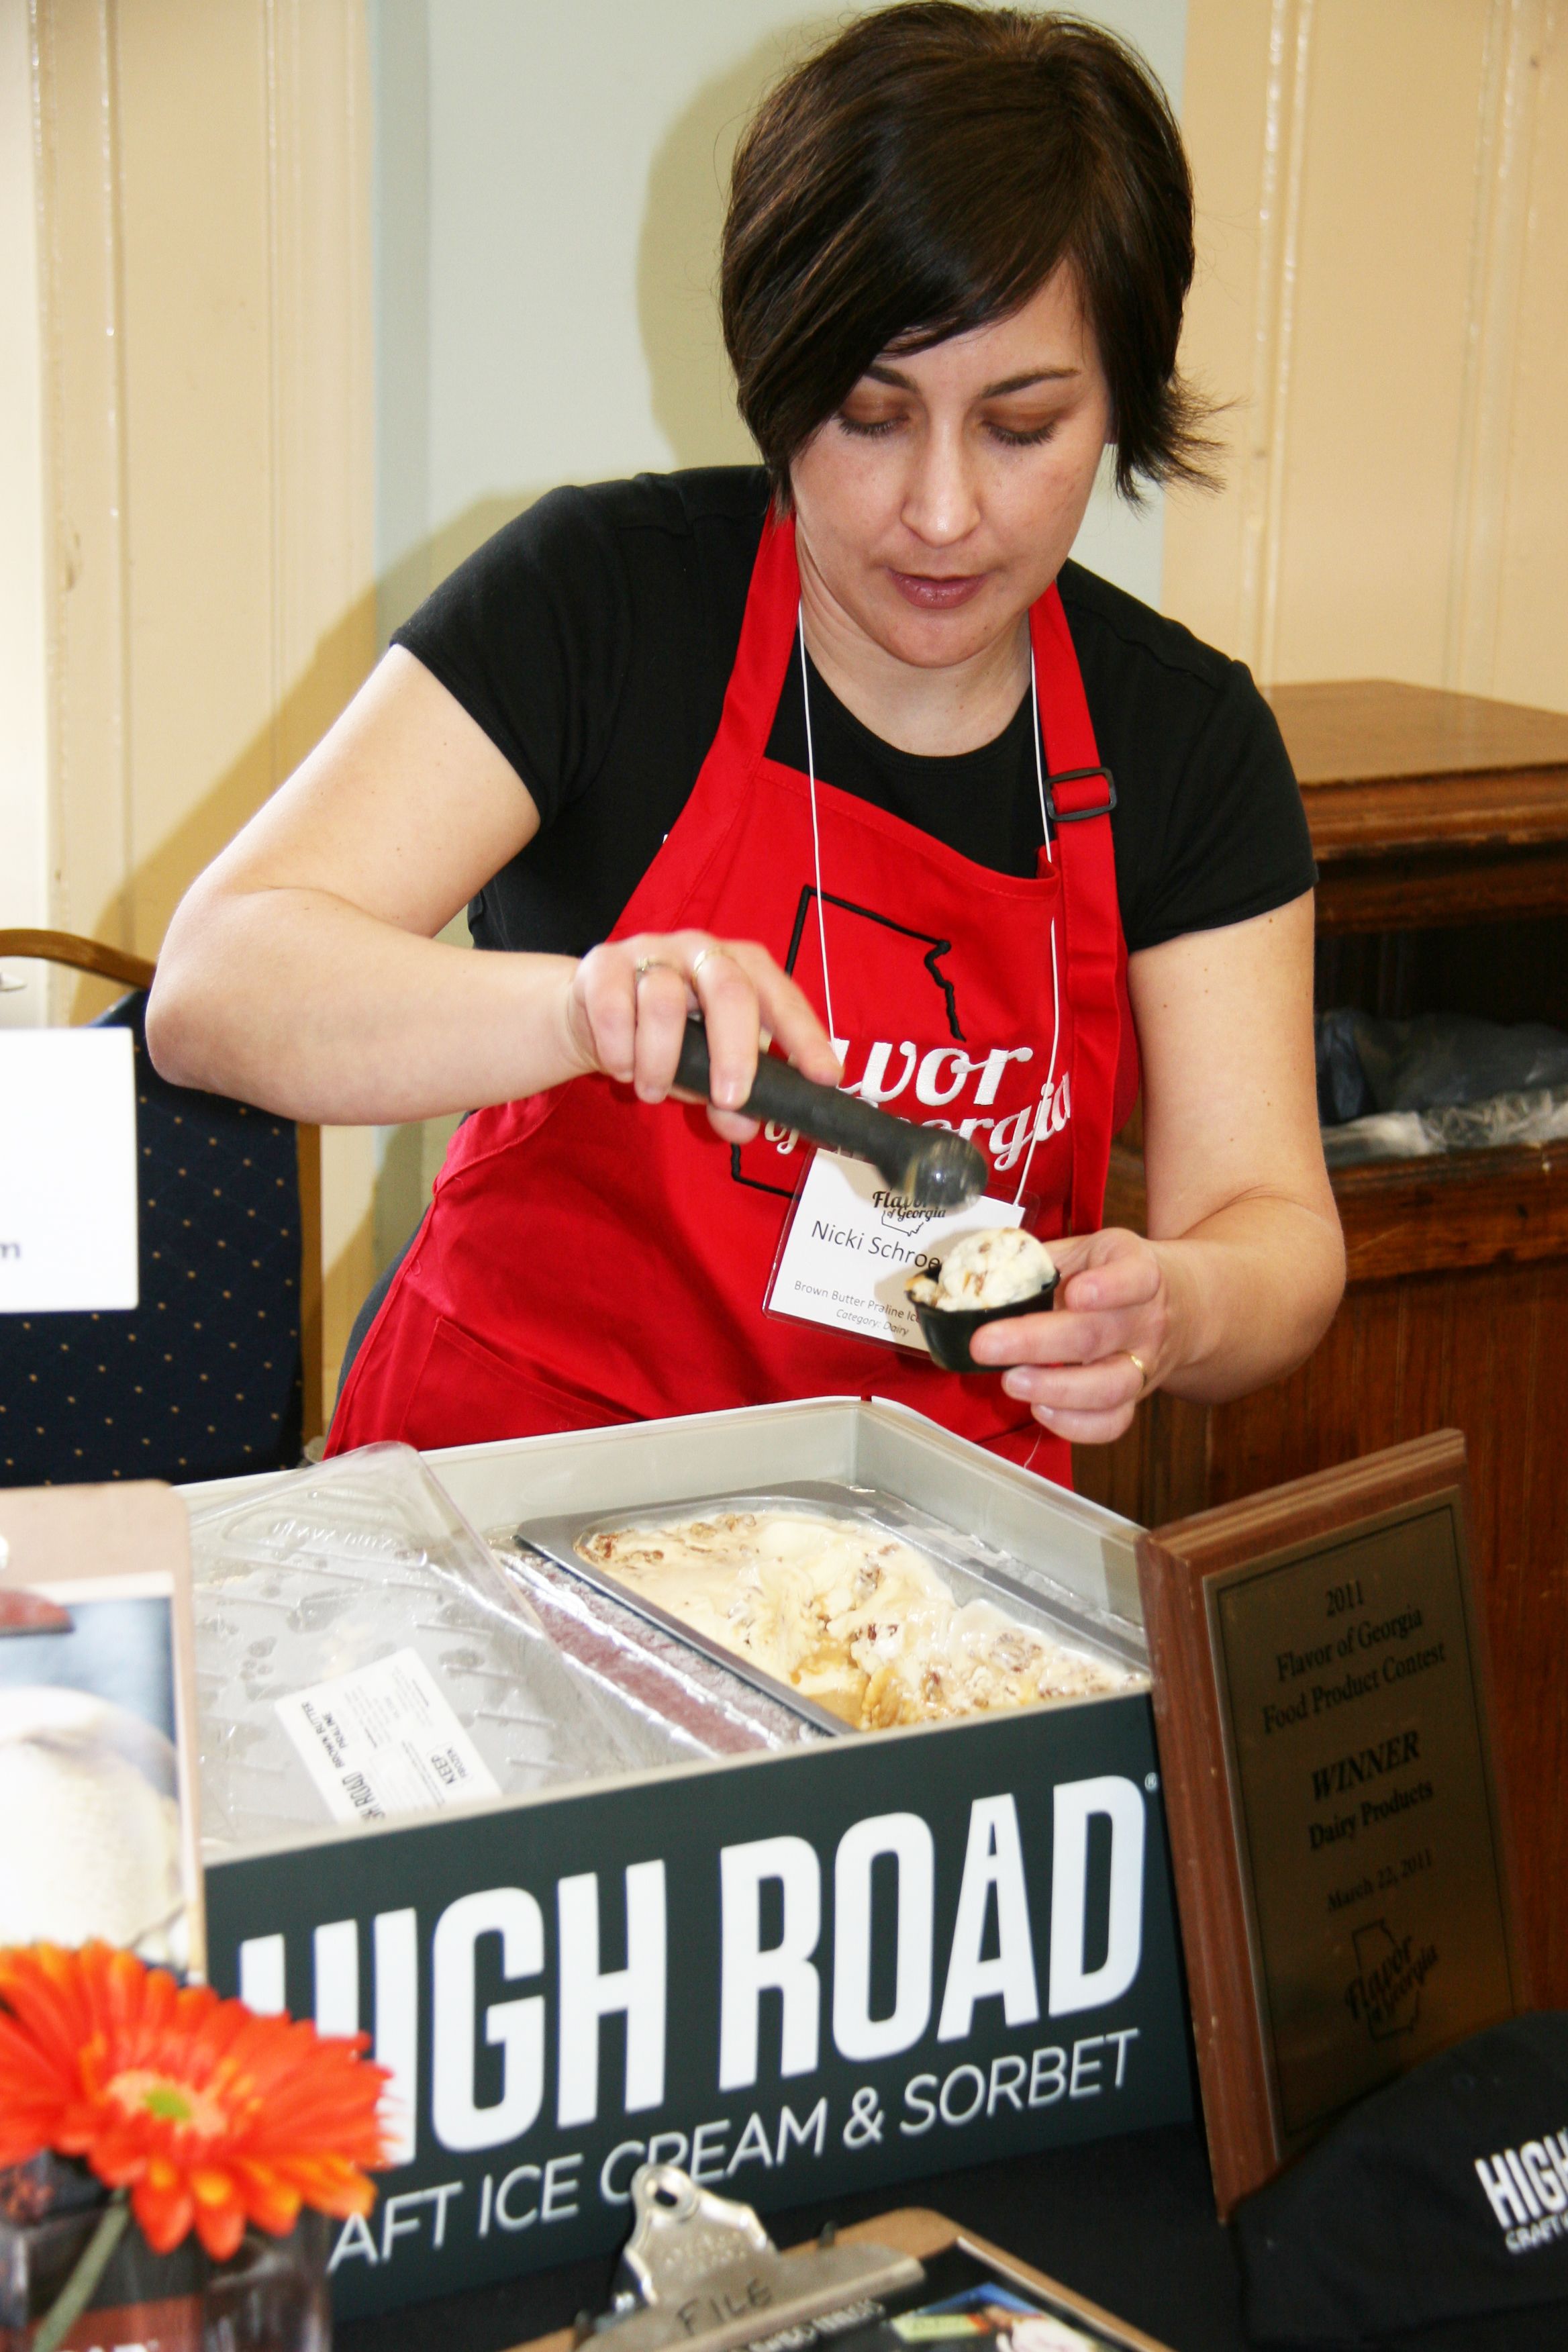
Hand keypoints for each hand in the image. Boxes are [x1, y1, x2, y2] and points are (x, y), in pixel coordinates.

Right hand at [563, 932, 841, 1142]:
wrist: (591, 1012)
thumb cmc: (667, 1037)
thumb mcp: (705, 1070)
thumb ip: (729, 1099)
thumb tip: (743, 1128)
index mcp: (743, 969)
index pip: (783, 1000)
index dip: (806, 1038)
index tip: (825, 1078)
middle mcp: (704, 951)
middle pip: (730, 991)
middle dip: (735, 1053)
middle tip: (729, 1100)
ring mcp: (653, 950)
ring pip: (664, 1002)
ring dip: (660, 1062)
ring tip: (652, 1091)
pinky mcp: (604, 962)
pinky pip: (614, 1008)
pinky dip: (619, 1050)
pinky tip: (621, 1066)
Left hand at [968, 1227, 1183, 1443]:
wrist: (1179, 1304)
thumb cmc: (1113, 1273)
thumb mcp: (1088, 1251)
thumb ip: (1039, 1260)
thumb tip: (980, 1276)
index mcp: (1138, 1271)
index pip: (1136, 1277)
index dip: (1108, 1287)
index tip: (1076, 1293)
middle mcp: (1146, 1320)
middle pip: (1098, 1335)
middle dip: (1036, 1343)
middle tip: (985, 1345)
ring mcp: (1144, 1363)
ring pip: (1109, 1387)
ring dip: (1053, 1389)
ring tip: (1010, 1381)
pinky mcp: (1135, 1398)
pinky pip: (1113, 1422)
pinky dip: (1075, 1424)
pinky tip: (1039, 1409)